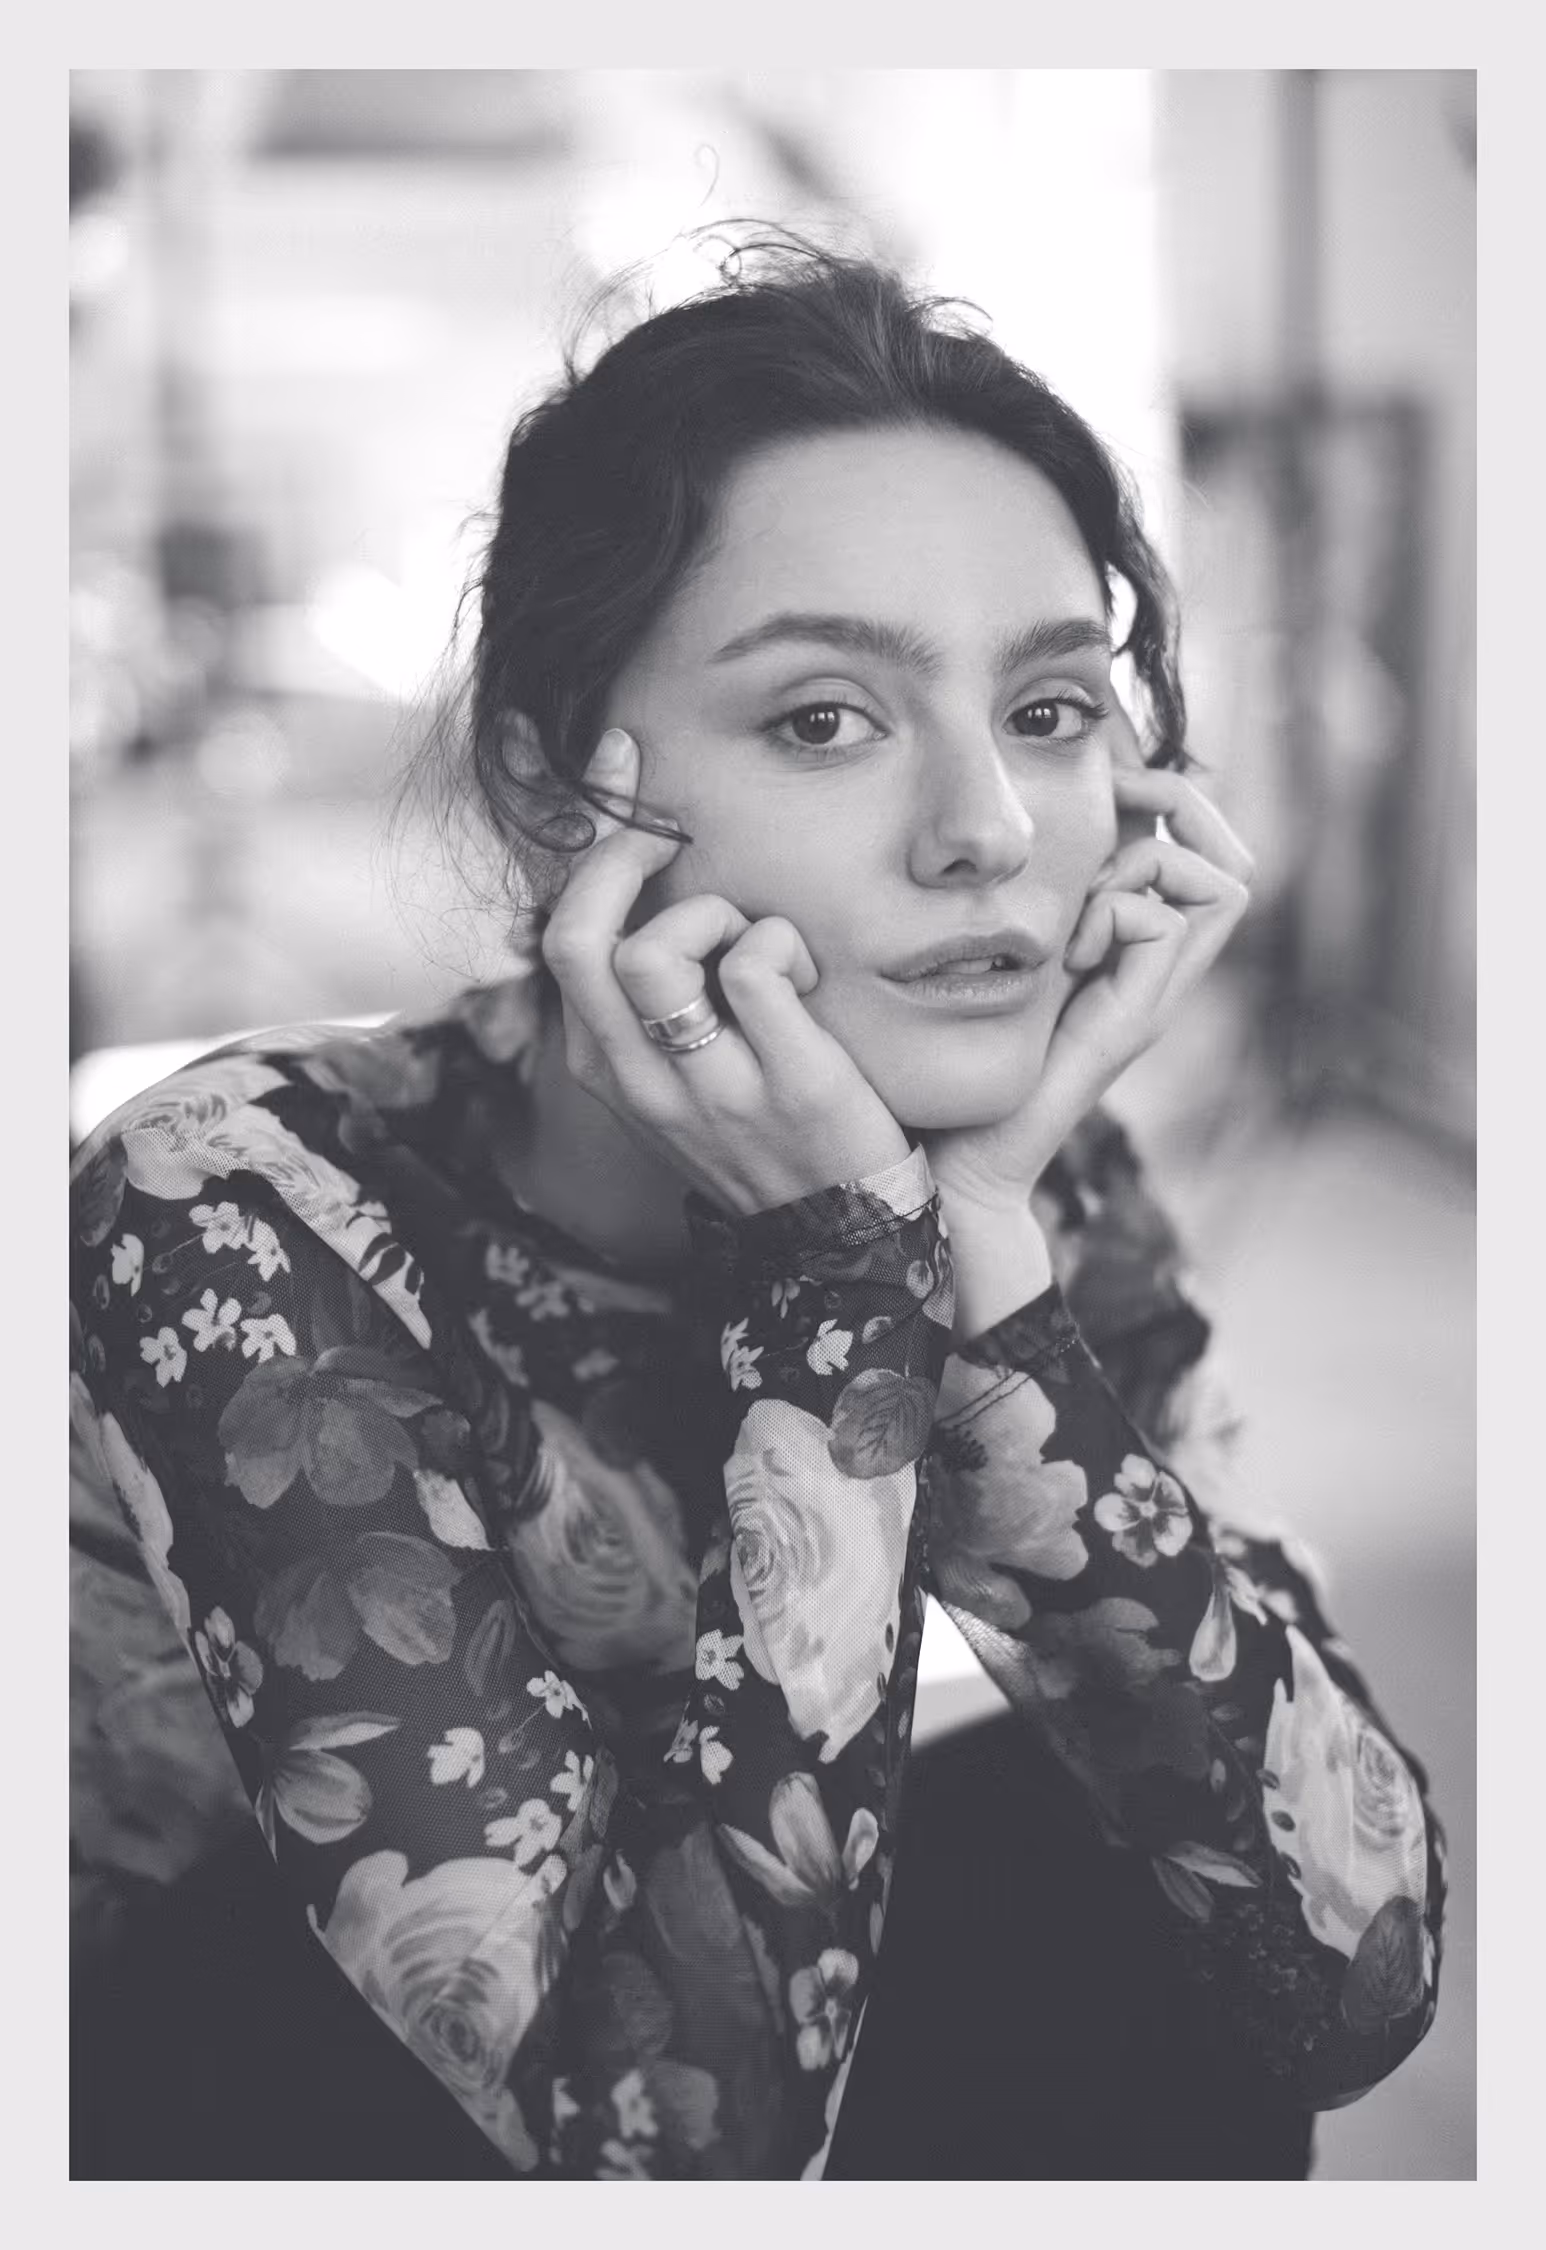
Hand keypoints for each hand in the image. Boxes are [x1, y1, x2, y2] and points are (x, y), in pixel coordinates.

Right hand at [540, 729, 910, 1216]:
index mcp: (605, 1067)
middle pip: (579, 936)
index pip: (560, 935)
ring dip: (712, 915)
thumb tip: (638, 882)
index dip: (586, 838)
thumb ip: (654, 997)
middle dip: (621, 854)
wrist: (842, 1238)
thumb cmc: (769, 1130)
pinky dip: (782, 945)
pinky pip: (754, 968)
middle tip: (675, 829)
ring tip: (756, 940)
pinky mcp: (787, 1087)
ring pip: (652, 954)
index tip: (623, 763)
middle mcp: (638, 1081)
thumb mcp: (683, 1073)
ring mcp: (708, 1090)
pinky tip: (810, 977)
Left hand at [922, 762, 1254, 1223]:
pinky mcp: (1133, 1023)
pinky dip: (1115, 913)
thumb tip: (998, 828)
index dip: (1162, 797)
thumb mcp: (985, 957)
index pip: (1192, 849)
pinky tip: (1062, 954)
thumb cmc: (952, 1065)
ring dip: (1142, 863)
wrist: (955, 1158)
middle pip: (1227, 859)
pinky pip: (1165, 923)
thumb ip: (1012, 904)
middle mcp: (1153, 971)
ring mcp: (1151, 998)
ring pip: (1215, 884)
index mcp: (1123, 950)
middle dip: (1175, 802)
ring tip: (1078, 901)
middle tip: (1110, 799)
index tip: (1104, 777)